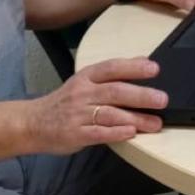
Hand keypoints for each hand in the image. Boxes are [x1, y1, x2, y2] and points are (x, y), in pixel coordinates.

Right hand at [27, 56, 167, 153]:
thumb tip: (143, 60)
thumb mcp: (85, 81)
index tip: (154, 68)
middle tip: (162, 99)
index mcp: (86, 77)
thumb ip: (113, 74)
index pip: (112, 68)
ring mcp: (78, 114)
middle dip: (141, 95)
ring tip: (155, 123)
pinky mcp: (76, 134)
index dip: (134, 67)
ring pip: (110, 114)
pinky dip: (116, 133)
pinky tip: (130, 133)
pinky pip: (99, 133)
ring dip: (136, 118)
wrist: (32, 123)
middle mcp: (82, 93)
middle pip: (115, 91)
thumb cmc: (64, 102)